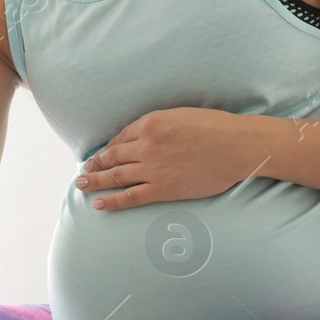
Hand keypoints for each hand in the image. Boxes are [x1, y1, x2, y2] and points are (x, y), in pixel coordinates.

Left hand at [75, 107, 247, 210]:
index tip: (100, 156)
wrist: (237, 146)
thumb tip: (144, 134)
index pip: (120, 138)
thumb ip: (159, 125)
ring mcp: (153, 168)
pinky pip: (131, 196)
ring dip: (96, 181)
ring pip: (116, 176)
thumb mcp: (181, 115)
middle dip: (95, 165)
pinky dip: (113, 201)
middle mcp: (146, 145)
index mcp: (150, 123)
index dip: (107, 148)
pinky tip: (98, 204)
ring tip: (81, 186)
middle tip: (83, 171)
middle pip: (112, 156)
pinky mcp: (163, 188)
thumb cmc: (215, 127)